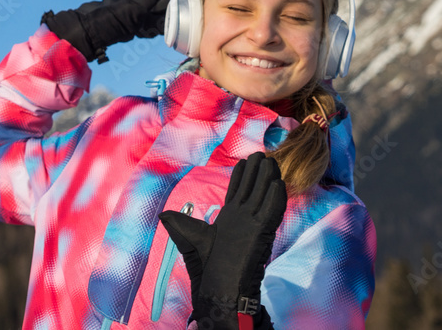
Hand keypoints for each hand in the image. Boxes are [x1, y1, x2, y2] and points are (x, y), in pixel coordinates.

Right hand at [41, 0, 171, 62]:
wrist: (81, 25)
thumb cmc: (107, 24)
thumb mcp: (132, 11)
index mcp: (140, 28)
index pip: (160, 21)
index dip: (172, 13)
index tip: (181, 4)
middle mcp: (132, 20)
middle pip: (153, 10)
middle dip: (164, 1)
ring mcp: (121, 10)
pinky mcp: (113, 2)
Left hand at [158, 152, 286, 327]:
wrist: (216, 287)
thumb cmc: (206, 266)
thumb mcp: (190, 238)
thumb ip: (179, 224)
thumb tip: (163, 214)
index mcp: (229, 219)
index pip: (238, 191)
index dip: (242, 176)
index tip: (245, 161)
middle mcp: (243, 219)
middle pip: (253, 189)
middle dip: (257, 172)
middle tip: (262, 154)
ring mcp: (254, 226)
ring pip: (264, 197)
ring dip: (268, 179)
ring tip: (271, 162)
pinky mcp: (262, 234)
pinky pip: (272, 213)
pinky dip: (276, 199)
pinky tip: (278, 184)